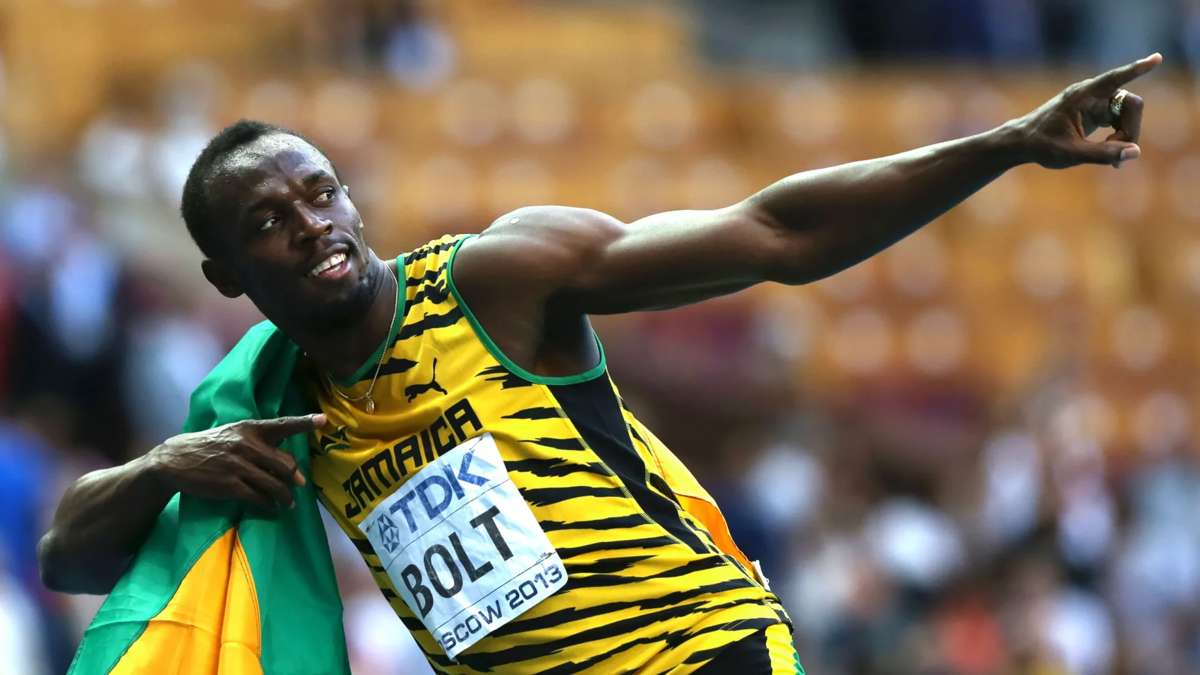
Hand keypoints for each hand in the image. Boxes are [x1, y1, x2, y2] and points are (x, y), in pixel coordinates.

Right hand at [147, 413, 325, 509]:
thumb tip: (288, 460)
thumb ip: (259, 441)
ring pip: (275, 484)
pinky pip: (258, 498)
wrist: (174, 460)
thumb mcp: (233, 434)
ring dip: (285, 497)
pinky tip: (271, 508)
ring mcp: (238, 465)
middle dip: (295, 478)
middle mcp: (246, 444)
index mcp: (249, 428)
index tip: (323, 420)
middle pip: (285, 464)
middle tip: (299, 485)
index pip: (282, 424)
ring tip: (288, 503)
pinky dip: (268, 505)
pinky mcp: (229, 485)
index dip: (304, 422)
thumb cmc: (209, 446)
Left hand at [1012, 53, 1160, 169]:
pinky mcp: (1096, 112)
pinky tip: (1112, 155)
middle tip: (1117, 156)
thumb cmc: (1041, 145)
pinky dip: (1120, 138)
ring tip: (1112, 160)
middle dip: (1131, 130)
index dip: (1137, 69)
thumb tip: (1136, 152)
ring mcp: (1095, 103)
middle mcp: (1092, 94)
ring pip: (1127, 114)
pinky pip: (1120, 121)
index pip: (1115, 78)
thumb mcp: (1070, 153)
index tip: (1157, 59)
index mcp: (1083, 96)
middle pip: (1131, 104)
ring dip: (1126, 136)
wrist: (1022, 143)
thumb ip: (1102, 154)